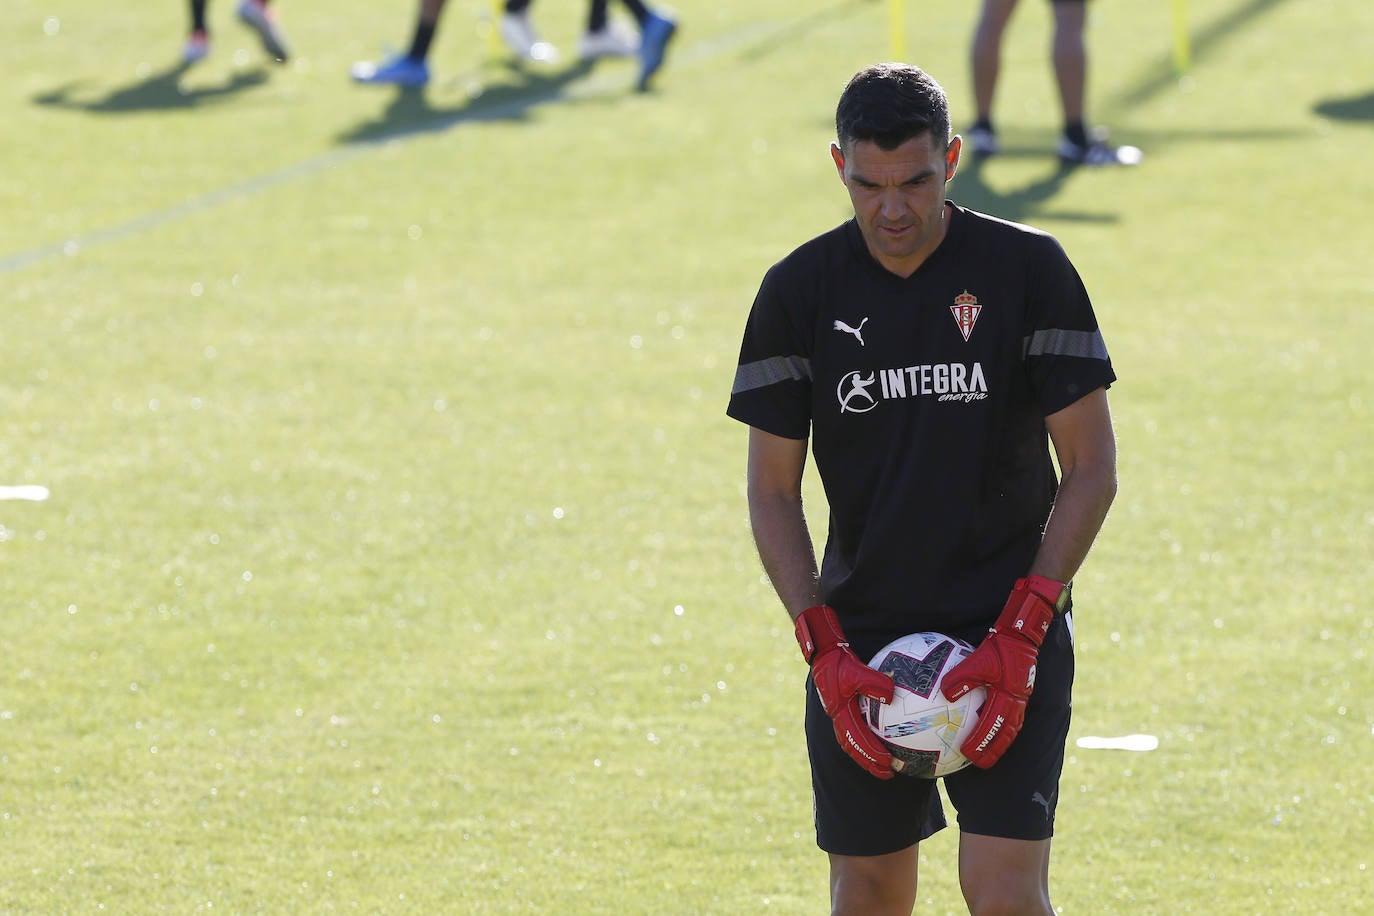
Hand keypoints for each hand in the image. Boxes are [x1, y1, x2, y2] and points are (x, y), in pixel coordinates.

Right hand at [795, 604, 895, 778]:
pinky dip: (867, 738)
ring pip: (852, 741)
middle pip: (853, 748)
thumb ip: (874, 682)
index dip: (872, 754)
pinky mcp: (843, 707)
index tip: (888, 764)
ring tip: (884, 763)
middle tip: (888, 773)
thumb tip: (891, 695)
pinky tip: (883, 735)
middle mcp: (838, 718)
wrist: (824, 653)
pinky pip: (856, 728)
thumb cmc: (838, 662)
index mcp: (840, 714)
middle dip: (869, 763)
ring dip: (866, 754)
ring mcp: (839, 714)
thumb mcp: (856, 670)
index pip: (857, 740)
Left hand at [942, 575, 1066, 768]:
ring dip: (999, 743)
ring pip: (1011, 728)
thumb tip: (945, 694)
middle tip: (977, 763)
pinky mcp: (1020, 694)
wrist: (1021, 635)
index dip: (982, 742)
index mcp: (1008, 696)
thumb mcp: (977, 660)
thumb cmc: (999, 646)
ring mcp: (1021, 699)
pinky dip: (1002, 729)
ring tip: (986, 755)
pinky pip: (1011, 717)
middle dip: (993, 751)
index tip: (968, 754)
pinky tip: (989, 731)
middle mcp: (1017, 702)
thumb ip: (961, 677)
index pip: (994, 726)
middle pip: (1006, 735)